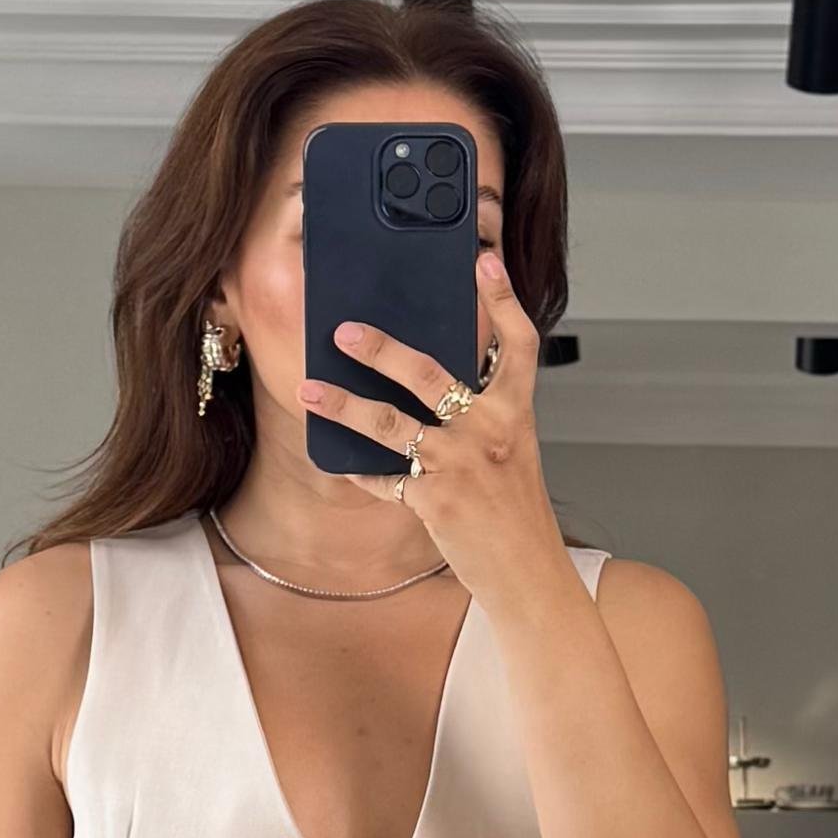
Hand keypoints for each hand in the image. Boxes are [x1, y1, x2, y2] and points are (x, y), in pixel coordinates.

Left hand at [300, 249, 569, 622]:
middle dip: (381, 349)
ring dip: (343, 406)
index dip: (503, 300)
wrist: (528, 573)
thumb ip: (478, 415)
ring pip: (390, 425)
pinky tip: (337, 458)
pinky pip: (384, 478)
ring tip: (309, 390)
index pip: (519, 345)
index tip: (482, 263)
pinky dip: (359, 470)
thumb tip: (425, 384)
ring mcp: (461, 465)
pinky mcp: (436, 500)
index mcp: (516, 413)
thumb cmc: (516, 511)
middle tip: (343, 330)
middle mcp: (490, 431)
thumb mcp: (509, 452)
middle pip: (431, 374)